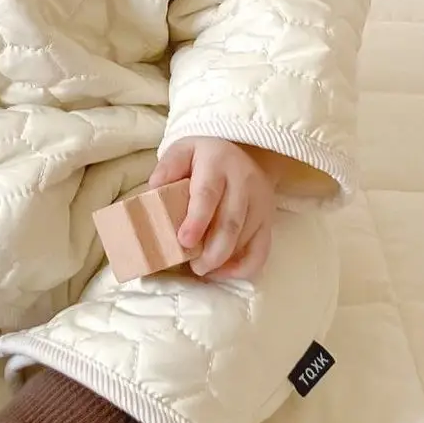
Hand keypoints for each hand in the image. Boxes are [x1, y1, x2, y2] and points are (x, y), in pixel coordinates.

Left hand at [150, 137, 275, 281]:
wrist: (246, 152)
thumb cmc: (205, 157)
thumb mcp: (182, 151)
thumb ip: (168, 168)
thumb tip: (154, 191)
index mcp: (217, 163)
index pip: (208, 194)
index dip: (196, 220)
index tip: (184, 241)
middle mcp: (243, 182)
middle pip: (231, 223)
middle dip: (212, 251)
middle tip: (194, 266)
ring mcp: (260, 202)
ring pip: (246, 238)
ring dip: (224, 260)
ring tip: (202, 268)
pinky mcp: (268, 219)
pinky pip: (262, 249)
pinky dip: (244, 267)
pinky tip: (224, 272)